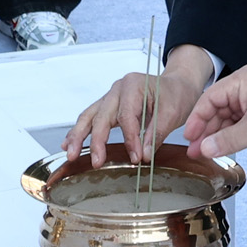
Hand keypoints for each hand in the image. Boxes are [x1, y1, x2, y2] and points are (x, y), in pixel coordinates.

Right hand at [62, 45, 214, 166]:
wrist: (177, 85)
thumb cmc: (176, 94)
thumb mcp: (173, 113)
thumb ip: (156, 134)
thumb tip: (143, 155)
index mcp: (133, 85)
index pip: (126, 116)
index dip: (130, 139)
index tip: (136, 157)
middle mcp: (117, 89)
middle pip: (101, 116)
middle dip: (96, 141)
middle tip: (96, 161)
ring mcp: (110, 97)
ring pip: (89, 116)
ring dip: (78, 136)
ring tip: (71, 154)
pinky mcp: (108, 106)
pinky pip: (91, 118)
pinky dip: (80, 131)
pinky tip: (69, 144)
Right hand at [184, 65, 246, 160]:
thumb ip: (227, 139)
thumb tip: (205, 149)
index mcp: (242, 80)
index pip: (210, 98)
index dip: (197, 119)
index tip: (189, 137)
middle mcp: (245, 88)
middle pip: (216, 109)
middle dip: (205, 131)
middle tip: (195, 150)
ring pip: (226, 119)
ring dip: (216, 136)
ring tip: (205, 153)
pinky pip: (238, 125)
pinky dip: (229, 136)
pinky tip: (221, 148)